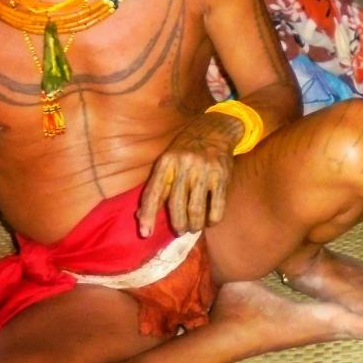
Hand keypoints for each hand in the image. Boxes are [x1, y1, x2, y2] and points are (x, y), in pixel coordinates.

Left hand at [136, 112, 241, 236]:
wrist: (215, 129)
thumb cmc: (186, 150)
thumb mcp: (168, 162)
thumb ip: (157, 188)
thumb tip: (139, 216)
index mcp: (167, 161)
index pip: (154, 192)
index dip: (148, 214)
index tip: (145, 233)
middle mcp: (185, 165)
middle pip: (176, 204)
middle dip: (177, 224)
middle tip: (180, 230)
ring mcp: (205, 170)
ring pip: (196, 208)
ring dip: (194, 224)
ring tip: (194, 227)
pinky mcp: (222, 175)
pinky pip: (217, 205)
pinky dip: (213, 219)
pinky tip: (210, 221)